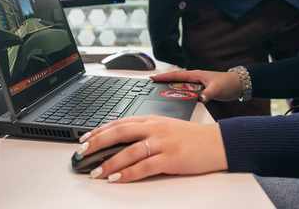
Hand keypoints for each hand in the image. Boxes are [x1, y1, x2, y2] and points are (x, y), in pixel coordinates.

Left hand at [76, 116, 227, 182]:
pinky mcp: (171, 158)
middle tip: (82, 153)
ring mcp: (162, 142)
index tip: (84, 138)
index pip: (120, 122)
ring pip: (129, 151)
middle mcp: (154, 128)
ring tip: (96, 172)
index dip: (100, 130)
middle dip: (98, 143)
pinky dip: (129, 173)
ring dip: (110, 162)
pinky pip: (145, 166)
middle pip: (120, 132)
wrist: (216, 142)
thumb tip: (122, 142)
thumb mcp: (165, 127)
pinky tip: (118, 178)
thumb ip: (145, 131)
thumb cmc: (191, 137)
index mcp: (152, 119)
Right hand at [151, 69, 242, 102]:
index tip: (152, 78)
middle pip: (175, 80)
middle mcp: (194, 79)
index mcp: (196, 75)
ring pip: (180, 87)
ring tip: (160, 96)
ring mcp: (197, 85)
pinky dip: (181, 97)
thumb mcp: (217, 89)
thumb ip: (208, 94)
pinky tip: (177, 102)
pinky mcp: (201, 91)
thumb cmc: (228, 83)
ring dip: (171, 90)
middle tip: (151, 87)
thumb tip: (200, 99)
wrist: (239, 85)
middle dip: (163, 83)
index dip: (164, 76)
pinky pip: (187, 93)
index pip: (176, 75)